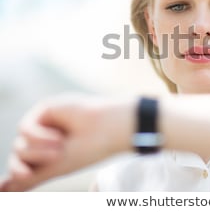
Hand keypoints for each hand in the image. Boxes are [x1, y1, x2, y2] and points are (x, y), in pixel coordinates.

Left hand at [1, 94, 134, 190]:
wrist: (107, 129)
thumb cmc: (88, 150)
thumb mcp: (56, 168)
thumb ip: (29, 178)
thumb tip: (1, 190)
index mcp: (47, 156)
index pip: (21, 167)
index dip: (20, 173)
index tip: (24, 177)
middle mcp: (43, 141)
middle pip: (18, 156)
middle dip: (34, 161)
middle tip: (56, 159)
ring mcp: (43, 125)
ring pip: (20, 145)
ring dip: (39, 150)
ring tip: (62, 146)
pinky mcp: (44, 110)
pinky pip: (25, 128)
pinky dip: (38, 136)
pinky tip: (59, 136)